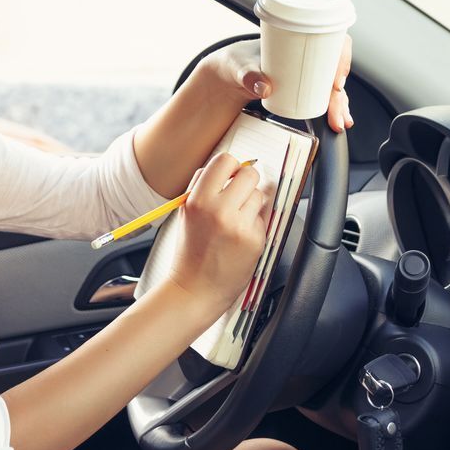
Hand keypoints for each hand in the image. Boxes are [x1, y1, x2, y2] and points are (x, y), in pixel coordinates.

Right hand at [166, 153, 267, 314]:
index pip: (225, 160)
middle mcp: (219, 210)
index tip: (230, 176)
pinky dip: (255, 225)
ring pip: (259, 195)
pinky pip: (263, 219)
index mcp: (198, 200)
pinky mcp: (254, 240)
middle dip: (246, 182)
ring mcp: (239, 226)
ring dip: (252, 204)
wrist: (195, 289)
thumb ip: (203, 187)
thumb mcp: (186, 213)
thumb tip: (229, 166)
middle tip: (239, 195)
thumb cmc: (191, 251)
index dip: (231, 167)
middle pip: (249, 174)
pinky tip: (240, 238)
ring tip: (237, 220)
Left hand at [199, 36, 355, 132]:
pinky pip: (325, 94)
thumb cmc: (237, 62)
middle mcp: (307, 53)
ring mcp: (307, 70)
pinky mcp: (304, 85)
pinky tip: (340, 119)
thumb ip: (248, 75)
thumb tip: (264, 86)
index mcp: (298, 38)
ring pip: (332, 85)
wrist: (231, 72)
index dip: (341, 59)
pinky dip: (334, 106)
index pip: (332, 41)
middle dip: (340, 93)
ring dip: (339, 103)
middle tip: (336, 114)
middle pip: (335, 70)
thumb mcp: (240, 67)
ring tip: (338, 121)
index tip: (336, 83)